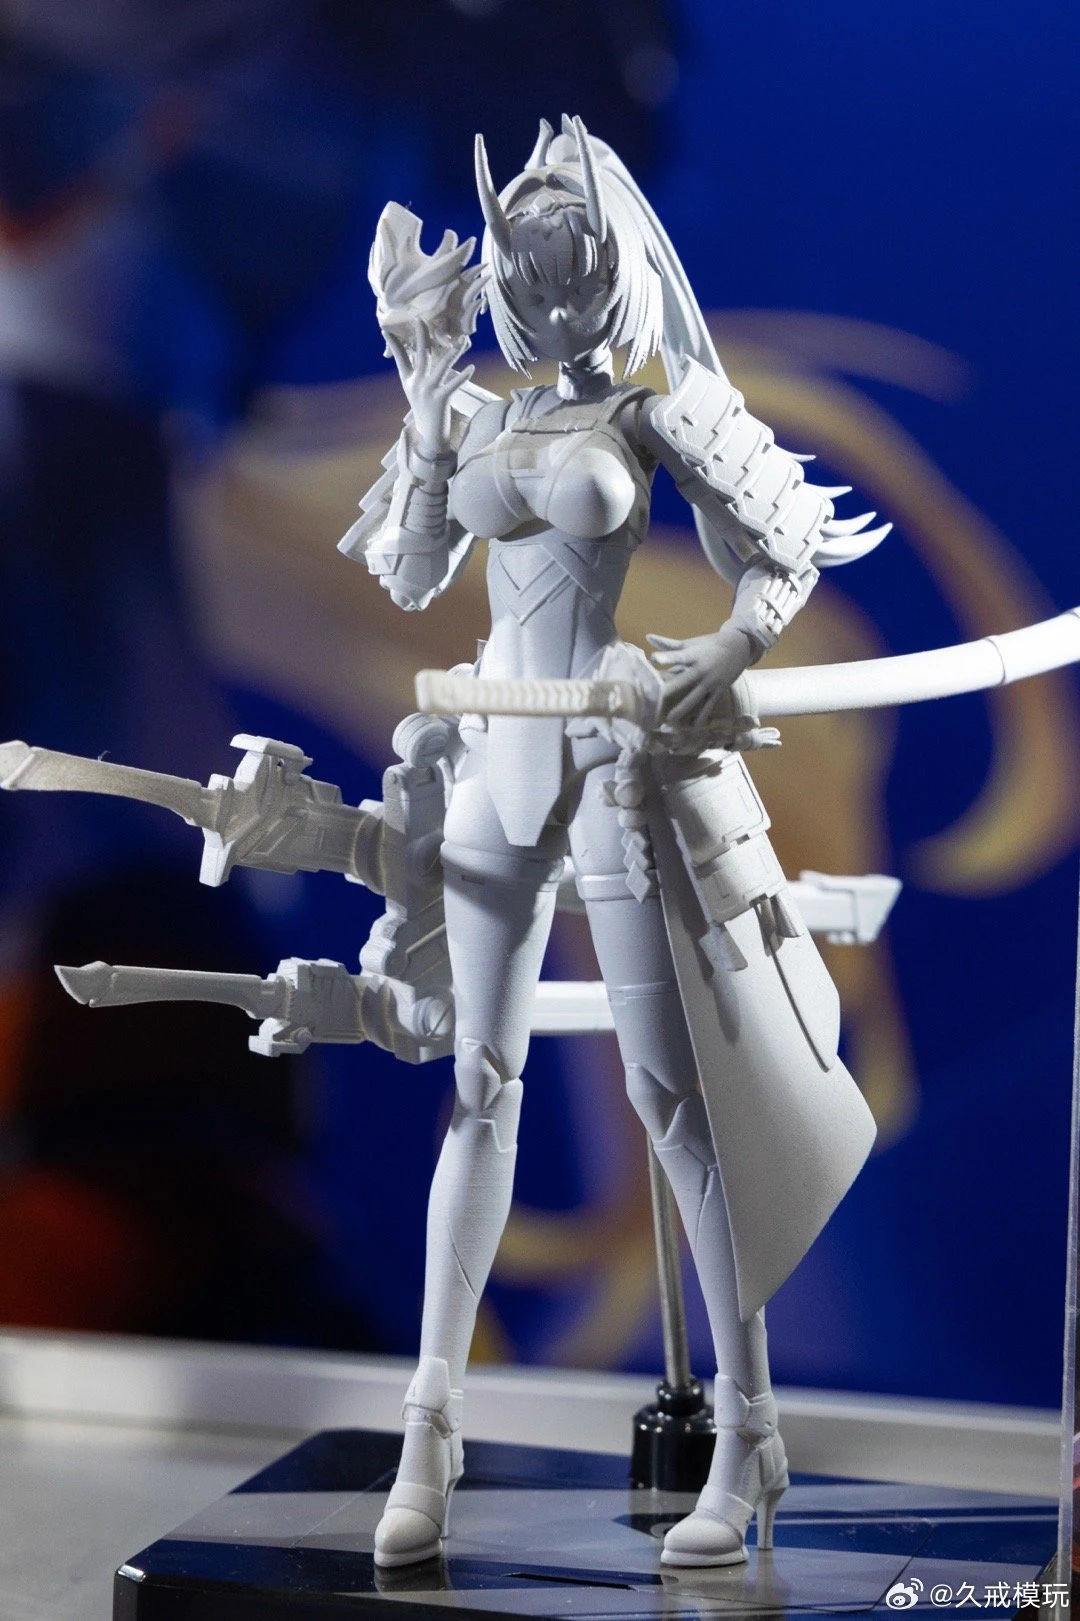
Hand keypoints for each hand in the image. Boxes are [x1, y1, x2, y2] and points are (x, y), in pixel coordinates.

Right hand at [384, 319, 473, 456]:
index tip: (386, 330)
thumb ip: (414, 373)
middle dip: (421, 336)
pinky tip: (471, 367)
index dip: (394, 344)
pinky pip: (453, 385)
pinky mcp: (440, 400)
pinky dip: (463, 376)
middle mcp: (417, 384)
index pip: (401, 358)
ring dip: (453, 352)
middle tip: (421, 320)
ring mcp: (428, 391)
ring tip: (463, 340)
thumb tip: (415, 356)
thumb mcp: (414, 391)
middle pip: (421, 355)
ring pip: (441, 366)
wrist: (429, 436)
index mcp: (409, 380)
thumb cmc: (424, 411)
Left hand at [646, 623, 754, 728]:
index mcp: (694, 655)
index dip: (667, 657)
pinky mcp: (719, 690)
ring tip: (668, 719)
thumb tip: (647, 637)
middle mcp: (702, 669)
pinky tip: (692, 728)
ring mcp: (711, 681)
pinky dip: (702, 717)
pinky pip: (709, 705)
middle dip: (669, 689)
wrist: (739, 647)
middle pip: (683, 680)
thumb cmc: (709, 645)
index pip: (678, 656)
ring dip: (682, 708)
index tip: (654, 659)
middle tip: (654, 699)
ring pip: (694, 697)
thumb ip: (668, 644)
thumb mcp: (691, 643)